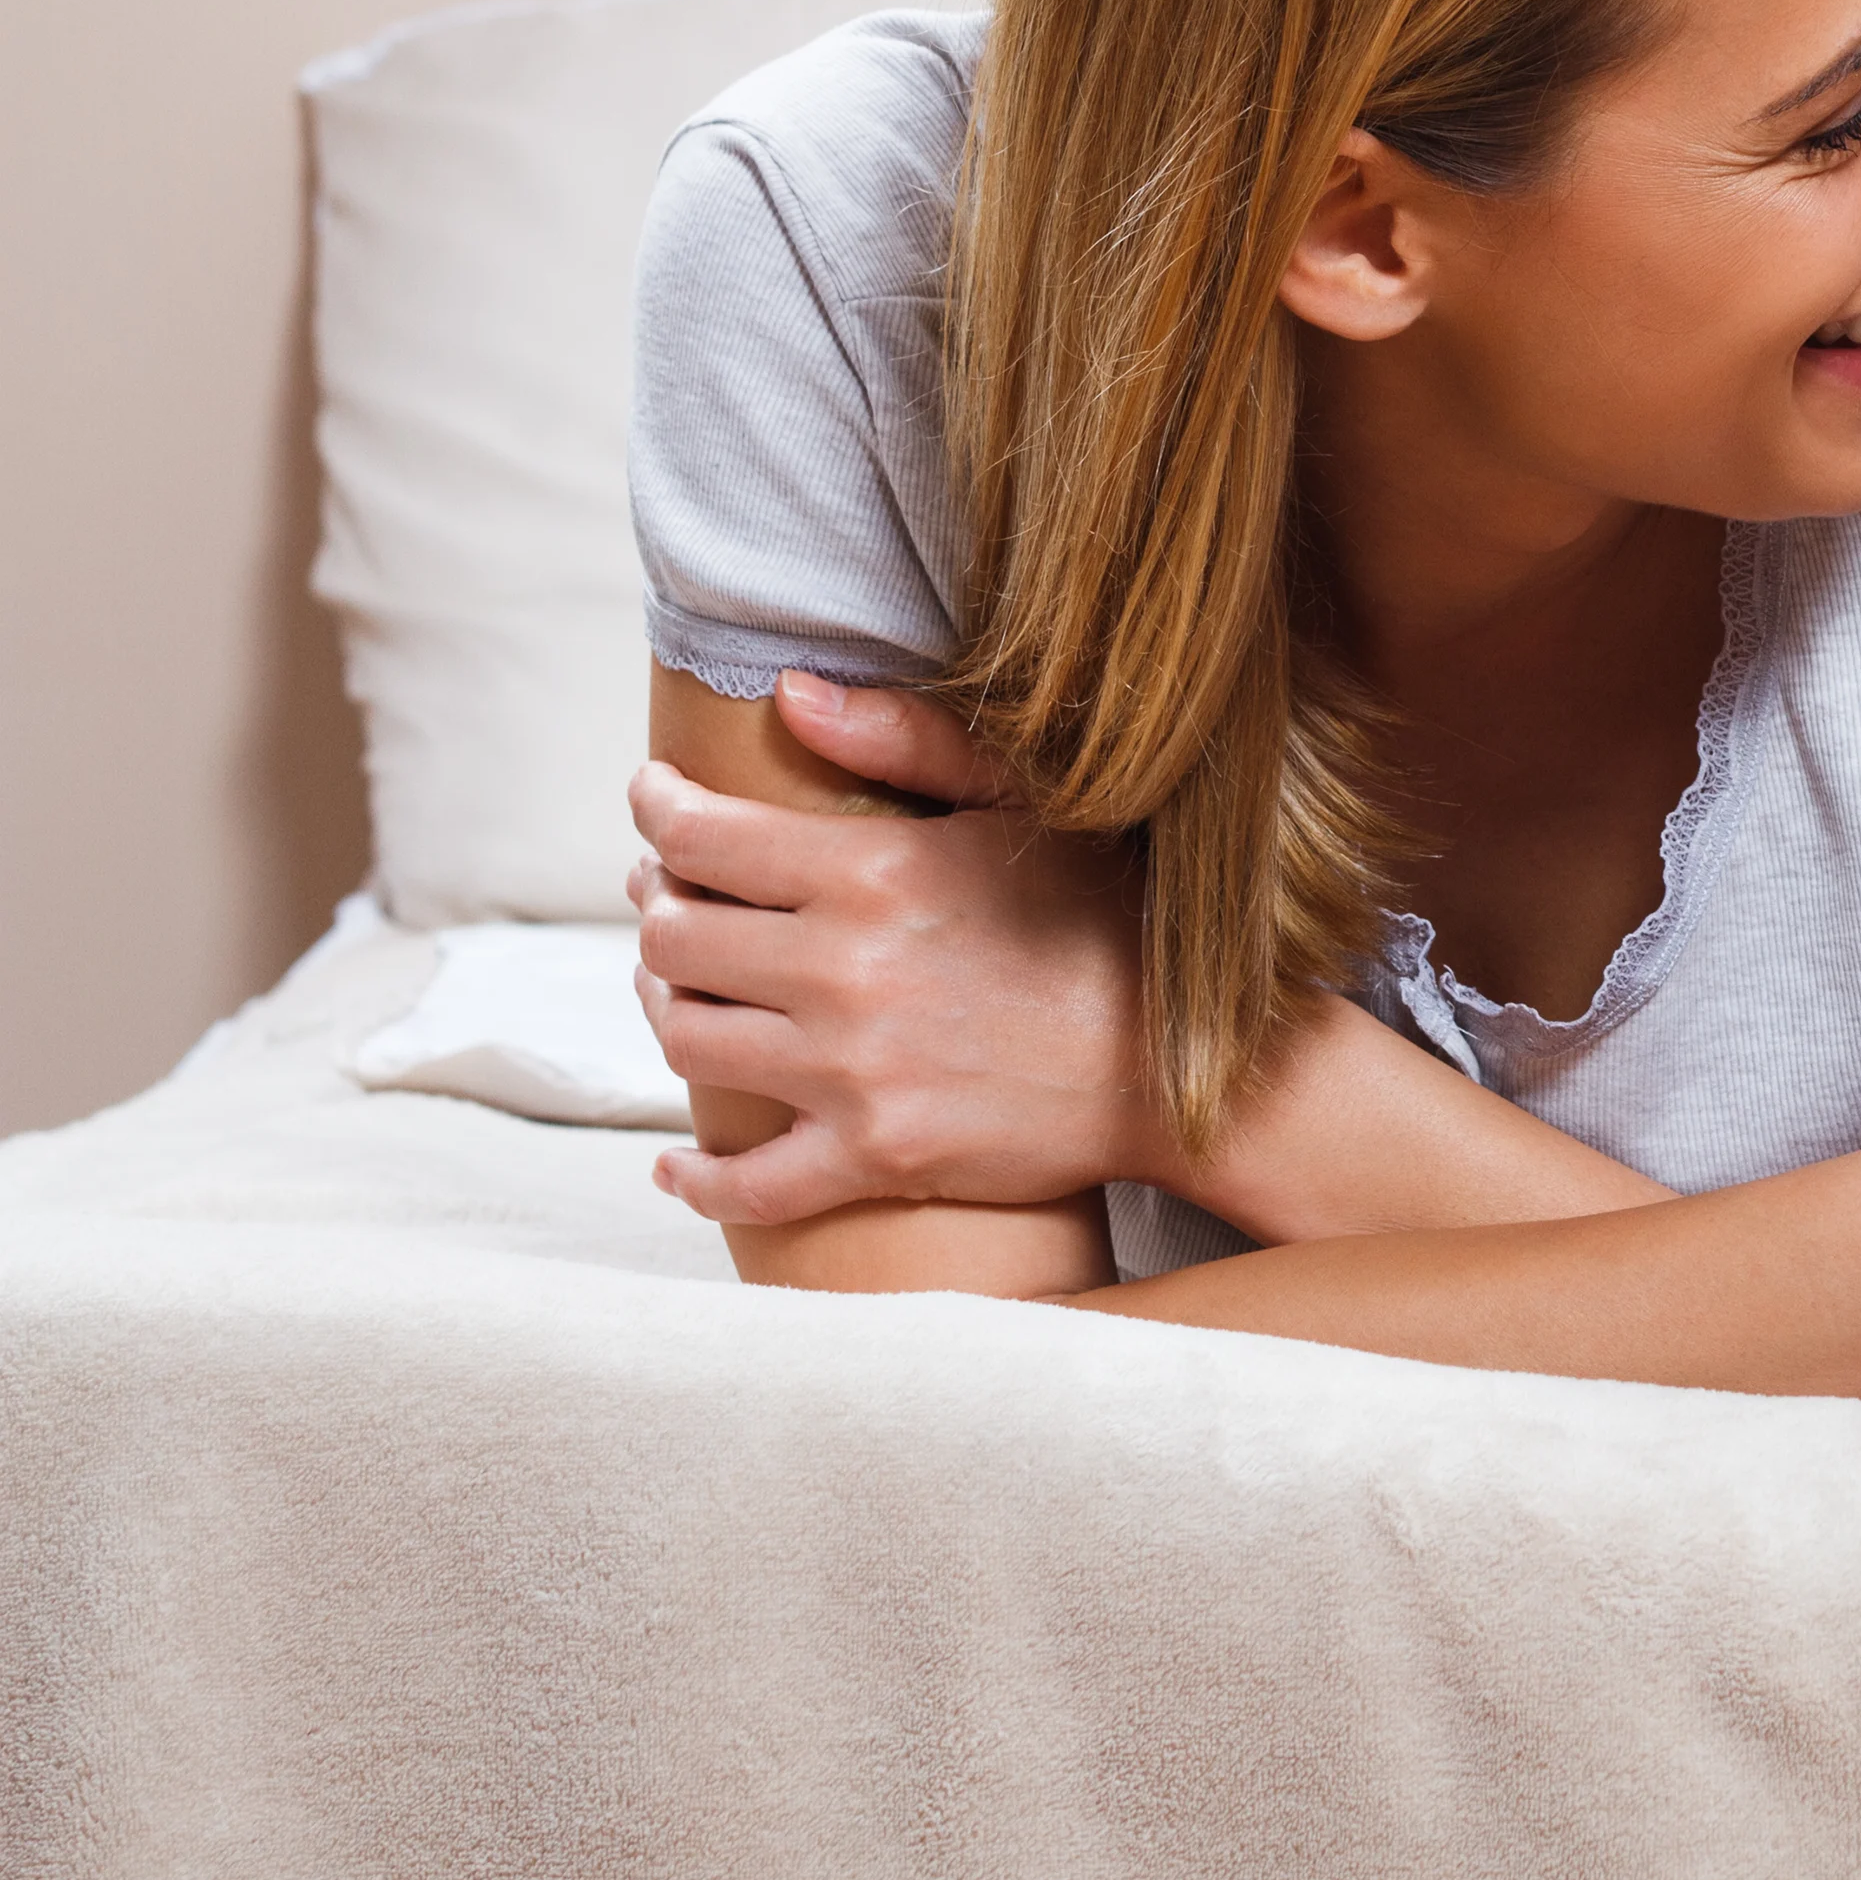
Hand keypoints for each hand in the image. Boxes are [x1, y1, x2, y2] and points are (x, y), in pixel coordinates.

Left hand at [627, 674, 1160, 1224]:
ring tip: (681, 989)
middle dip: (658, 908)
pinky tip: (677, 1165)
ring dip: (667, 1009)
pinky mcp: (874, 1158)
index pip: (704, 838)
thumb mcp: (1024, 805)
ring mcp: (854, 1075)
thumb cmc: (1112, 918)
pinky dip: (695, 1180)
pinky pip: (744, 1185)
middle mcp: (846, 973)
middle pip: (674, 941)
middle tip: (669, 894)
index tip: (655, 800)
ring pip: (688, 1042)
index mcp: (877, 874)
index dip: (659, 811)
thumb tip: (790, 693)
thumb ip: (906, 740)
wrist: (1186, 1064)